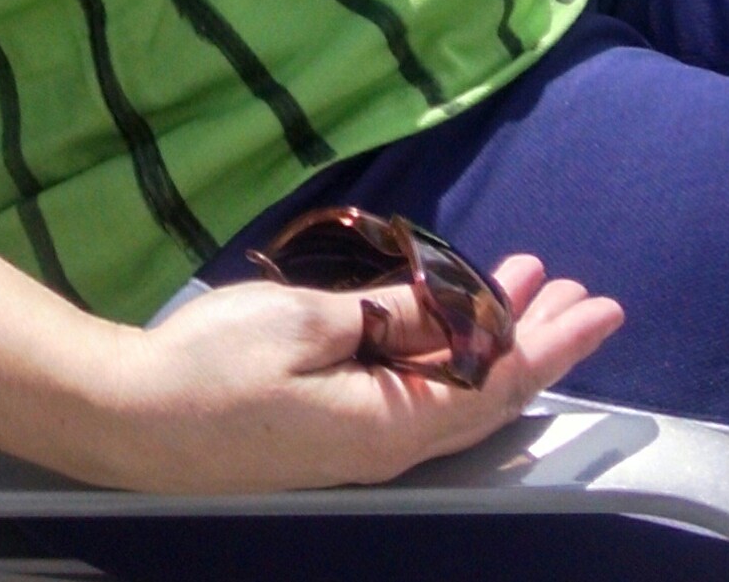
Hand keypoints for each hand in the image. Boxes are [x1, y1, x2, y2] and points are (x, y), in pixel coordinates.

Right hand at [88, 254, 622, 494]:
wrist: (132, 421)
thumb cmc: (214, 367)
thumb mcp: (306, 323)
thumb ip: (387, 317)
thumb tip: (455, 310)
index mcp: (393, 423)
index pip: (496, 382)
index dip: (551, 341)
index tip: (597, 306)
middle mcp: (389, 443)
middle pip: (487, 393)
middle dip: (539, 339)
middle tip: (584, 292)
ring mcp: (360, 441)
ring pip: (453, 392)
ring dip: (493, 337)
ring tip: (529, 285)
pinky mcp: (333, 430)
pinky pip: (416, 393)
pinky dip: (447, 349)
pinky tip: (450, 319)